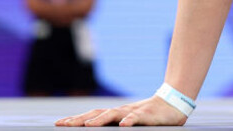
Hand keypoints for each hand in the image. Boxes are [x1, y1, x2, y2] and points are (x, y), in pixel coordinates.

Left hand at [55, 95, 187, 126]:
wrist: (173, 104)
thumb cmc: (149, 116)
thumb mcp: (129, 121)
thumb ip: (115, 125)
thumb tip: (95, 129)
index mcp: (115, 114)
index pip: (92, 115)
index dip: (76, 119)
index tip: (59, 123)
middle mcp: (121, 111)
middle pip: (98, 113)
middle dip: (80, 119)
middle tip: (64, 125)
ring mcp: (134, 112)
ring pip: (115, 114)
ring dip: (101, 119)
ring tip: (89, 125)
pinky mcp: (148, 115)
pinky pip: (138, 118)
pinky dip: (130, 121)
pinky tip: (124, 125)